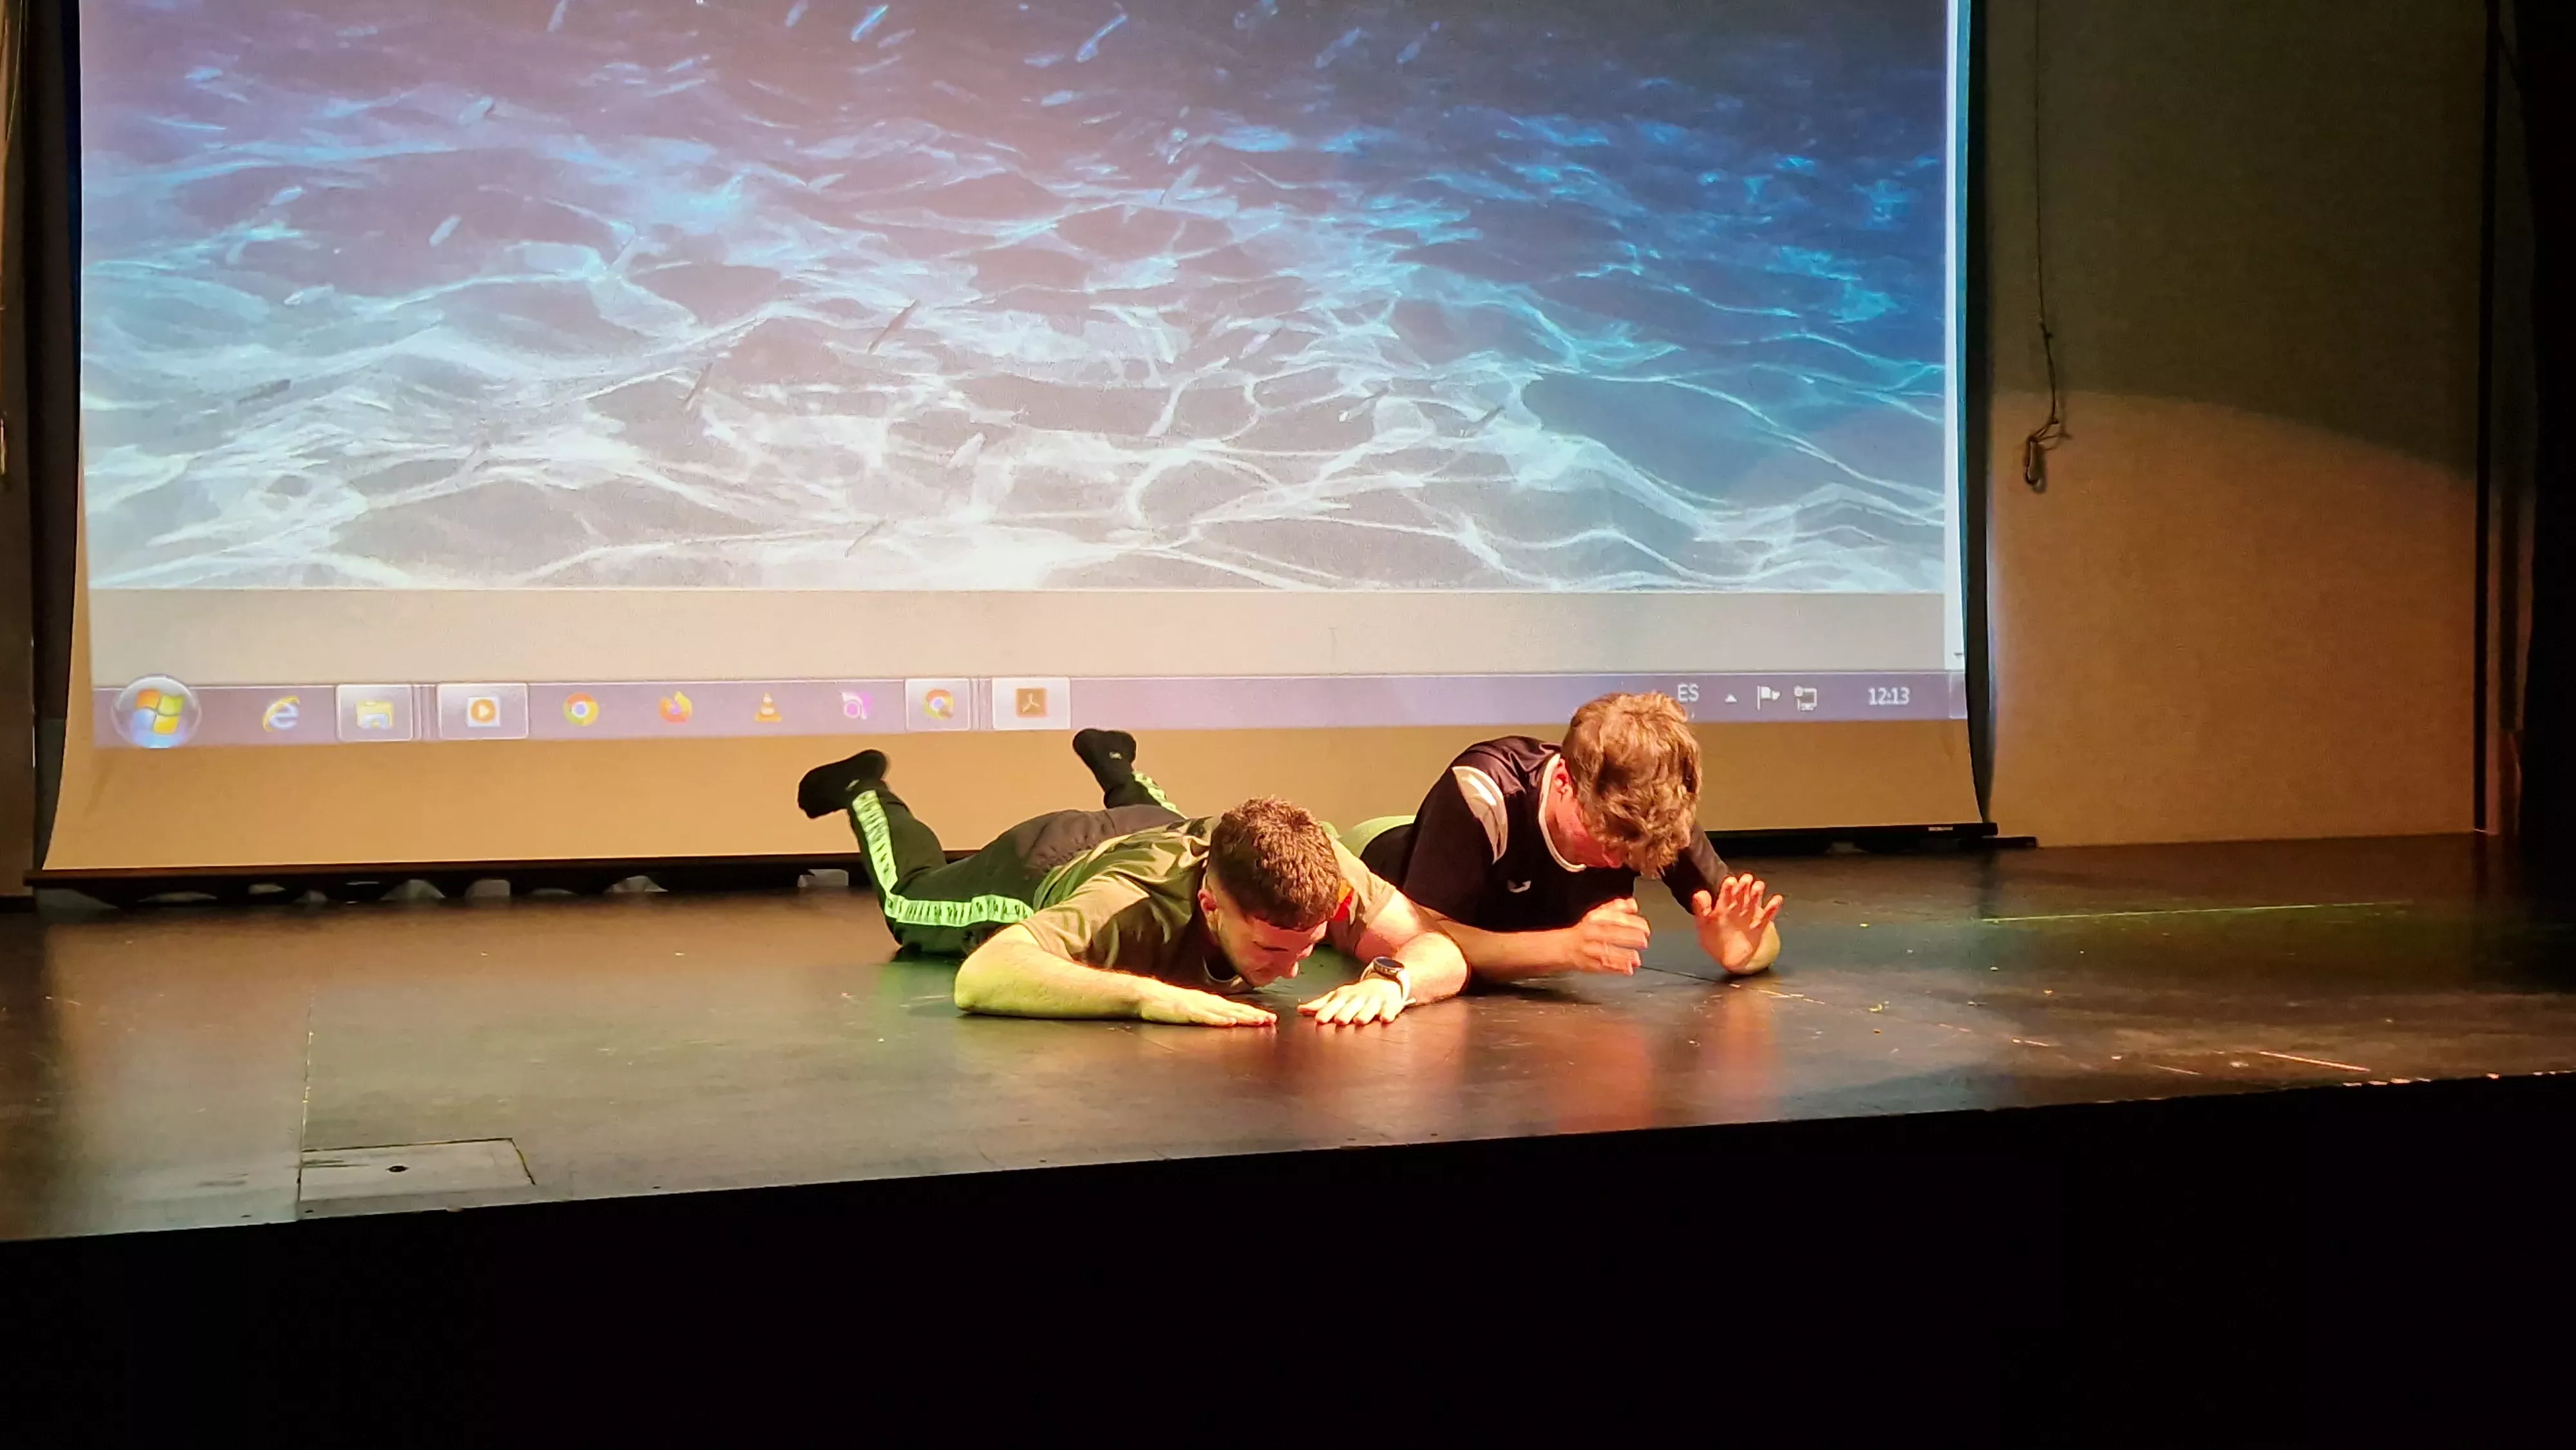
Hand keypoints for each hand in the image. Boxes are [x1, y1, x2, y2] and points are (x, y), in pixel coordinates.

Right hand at [1140, 983, 1277, 1027]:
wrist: (1146, 995)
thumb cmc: (1168, 1003)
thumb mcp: (1192, 1008)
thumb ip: (1208, 1013)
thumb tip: (1225, 1019)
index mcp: (1209, 1001)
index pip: (1235, 1008)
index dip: (1253, 1013)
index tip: (1270, 1018)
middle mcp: (1207, 1001)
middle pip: (1235, 1009)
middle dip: (1254, 1015)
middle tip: (1272, 1020)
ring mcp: (1197, 1006)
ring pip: (1224, 1012)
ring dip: (1242, 1017)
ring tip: (1259, 1021)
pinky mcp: (1185, 1011)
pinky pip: (1204, 1016)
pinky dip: (1218, 1019)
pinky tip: (1230, 1022)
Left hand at [1297, 976, 1408, 1026]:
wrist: (1384, 980)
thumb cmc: (1356, 994)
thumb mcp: (1338, 996)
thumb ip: (1320, 1004)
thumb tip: (1300, 1010)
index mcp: (1344, 997)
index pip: (1333, 1005)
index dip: (1326, 1012)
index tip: (1319, 1019)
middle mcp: (1358, 998)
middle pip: (1351, 1006)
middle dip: (1345, 1013)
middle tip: (1339, 1021)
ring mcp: (1374, 1000)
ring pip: (1369, 1007)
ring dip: (1364, 1013)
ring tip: (1360, 1021)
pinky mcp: (1390, 1003)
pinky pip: (1389, 1009)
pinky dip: (1388, 1013)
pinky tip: (1385, 1019)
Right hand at [1562, 897, 1649, 974]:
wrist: (1565, 947)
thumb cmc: (1585, 930)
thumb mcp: (1599, 914)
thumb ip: (1617, 908)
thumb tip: (1633, 904)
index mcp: (1595, 919)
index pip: (1614, 918)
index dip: (1631, 922)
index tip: (1645, 927)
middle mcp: (1591, 933)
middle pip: (1610, 933)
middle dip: (1628, 937)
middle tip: (1643, 940)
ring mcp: (1588, 949)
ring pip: (1605, 952)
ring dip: (1622, 955)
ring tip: (1636, 958)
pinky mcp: (1588, 964)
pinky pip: (1603, 966)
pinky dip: (1616, 969)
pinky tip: (1627, 969)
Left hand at [1692, 874, 1783, 975]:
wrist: (1728, 960)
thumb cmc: (1715, 941)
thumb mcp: (1703, 925)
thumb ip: (1701, 909)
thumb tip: (1699, 894)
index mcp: (1723, 907)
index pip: (1726, 893)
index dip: (1729, 887)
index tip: (1731, 881)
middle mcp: (1737, 909)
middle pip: (1742, 893)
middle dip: (1744, 885)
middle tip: (1746, 880)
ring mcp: (1749, 916)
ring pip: (1754, 901)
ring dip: (1756, 893)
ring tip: (1758, 887)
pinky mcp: (1759, 926)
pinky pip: (1767, 915)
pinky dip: (1773, 907)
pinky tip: (1776, 900)